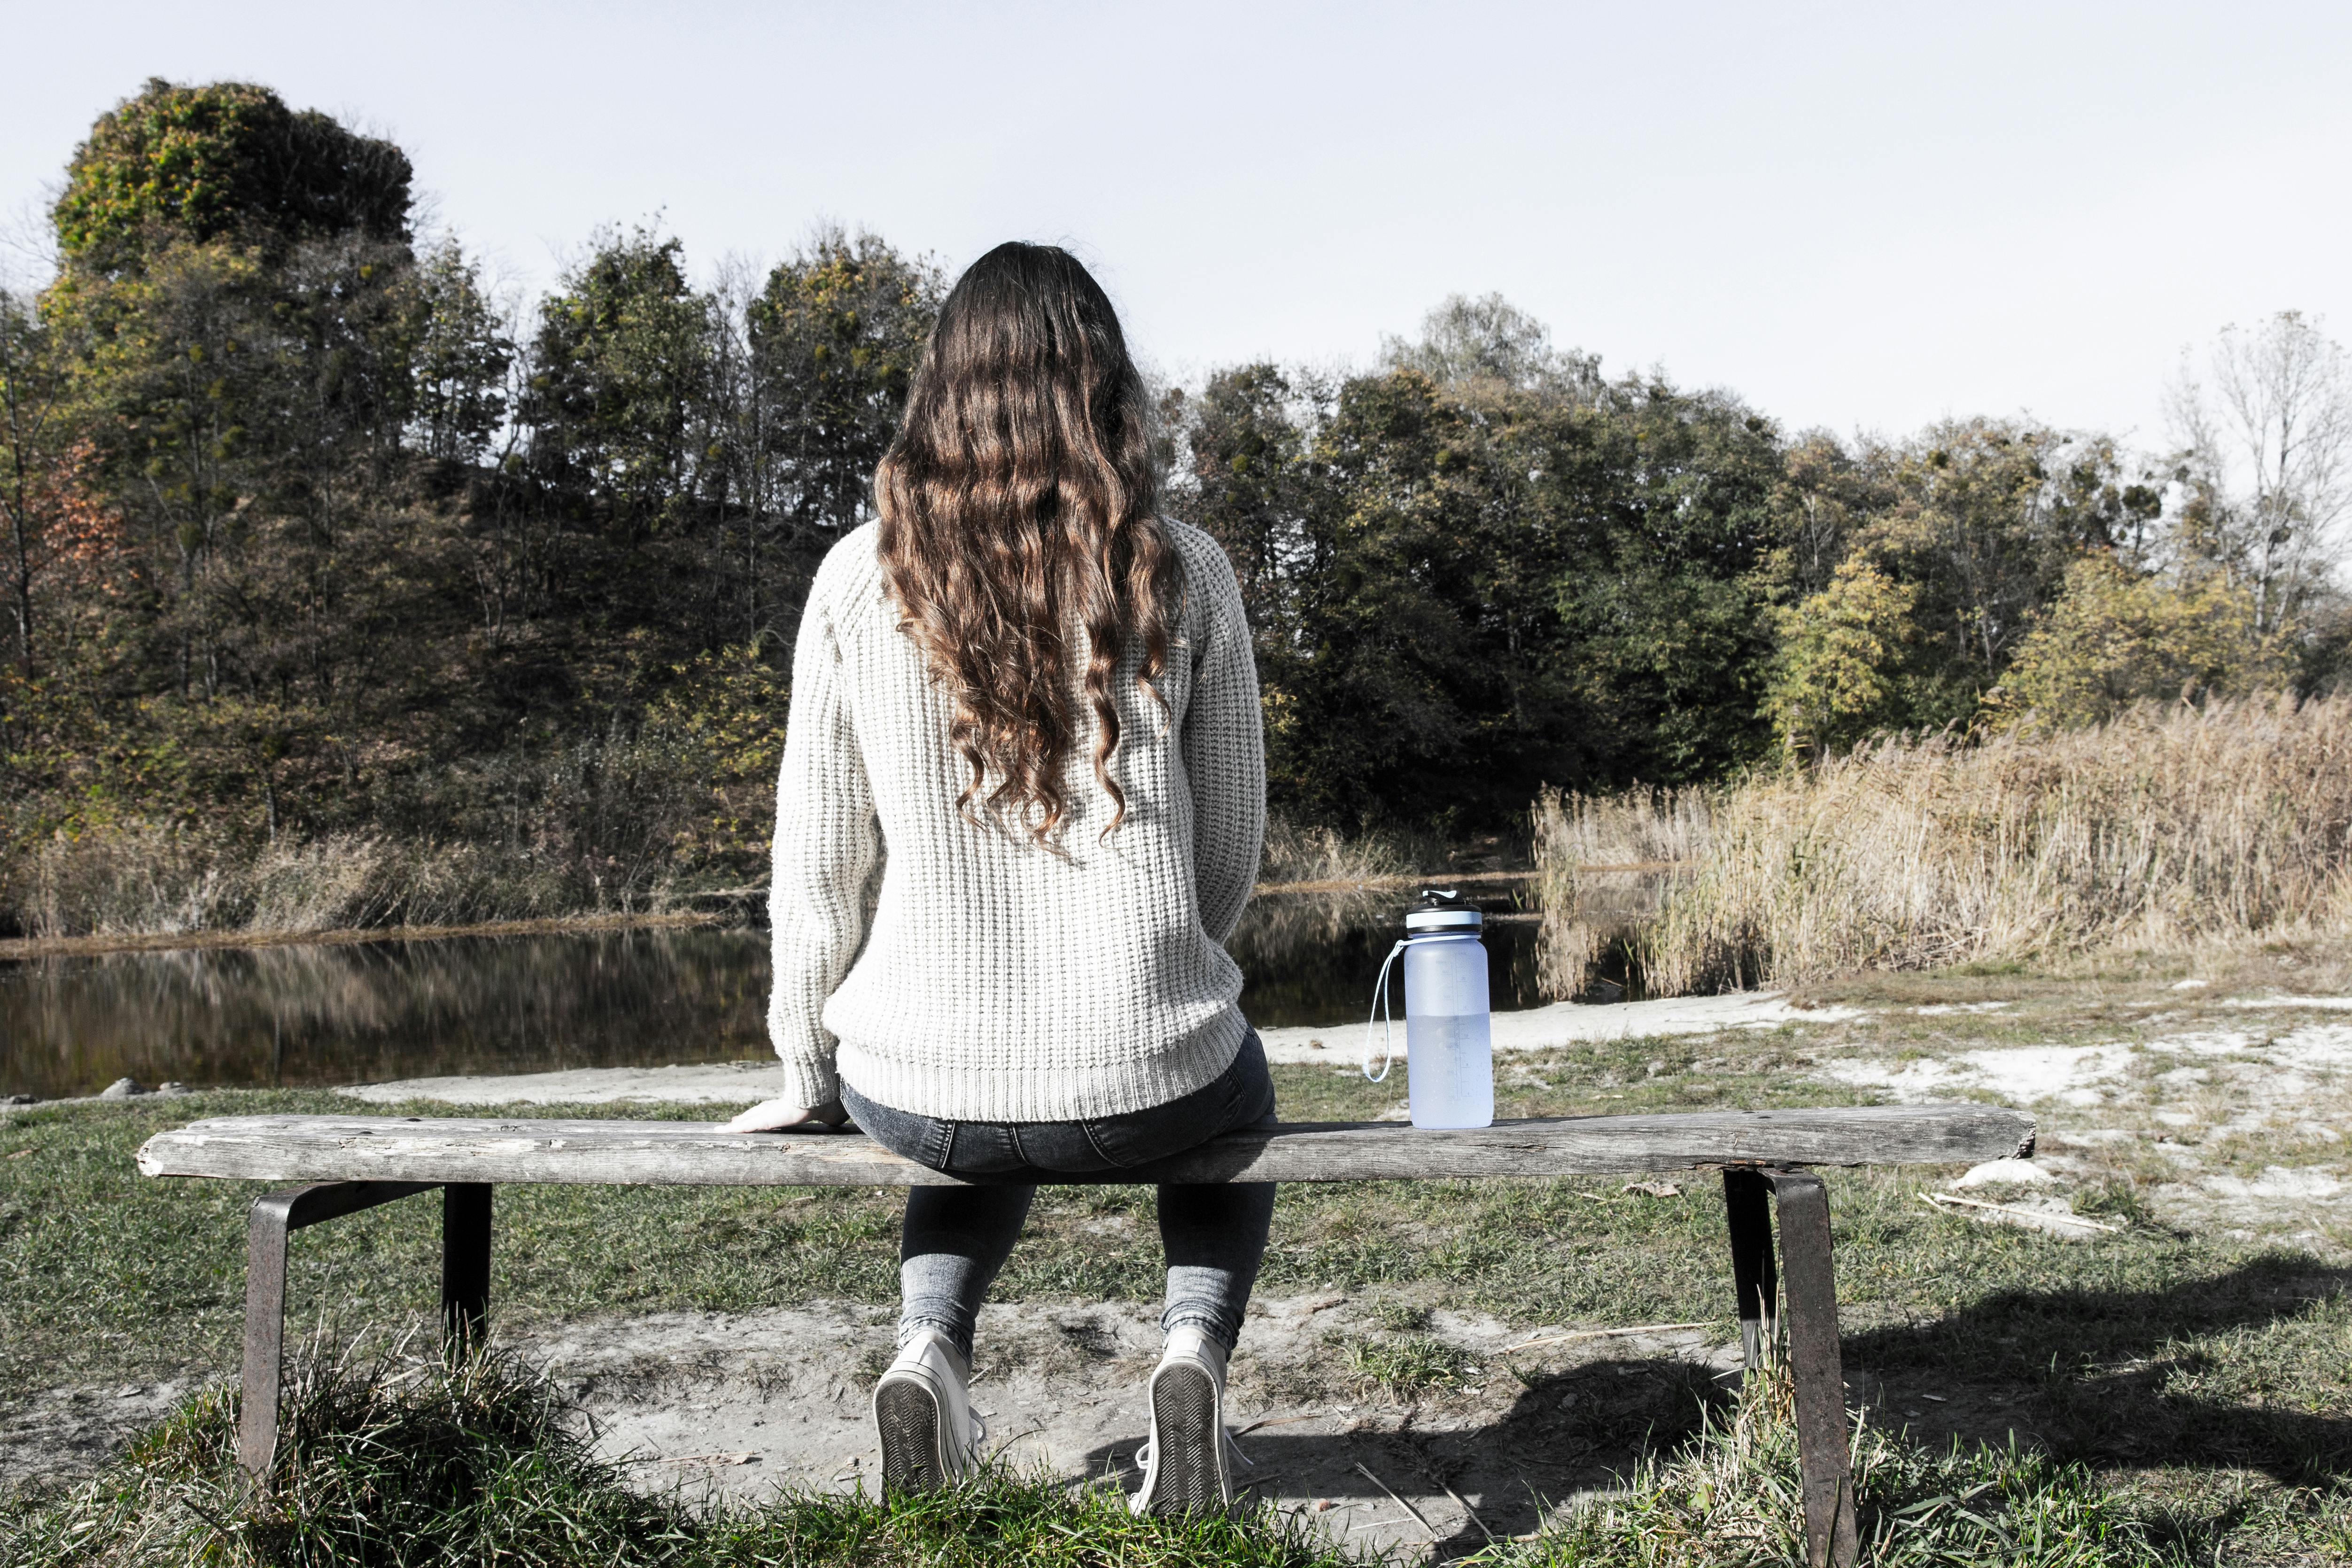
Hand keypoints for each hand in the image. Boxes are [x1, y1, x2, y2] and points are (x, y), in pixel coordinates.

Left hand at [722, 1098, 849, 1133]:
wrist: (823, 1095)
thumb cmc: (830, 1101)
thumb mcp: (831, 1113)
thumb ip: (832, 1116)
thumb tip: (841, 1119)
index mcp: (792, 1104)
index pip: (774, 1108)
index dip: (765, 1111)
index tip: (757, 1115)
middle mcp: (778, 1105)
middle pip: (758, 1112)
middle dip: (747, 1116)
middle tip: (734, 1120)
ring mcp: (771, 1111)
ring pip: (749, 1119)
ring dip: (737, 1124)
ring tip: (723, 1128)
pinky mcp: (766, 1119)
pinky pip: (746, 1127)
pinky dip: (734, 1130)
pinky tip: (722, 1131)